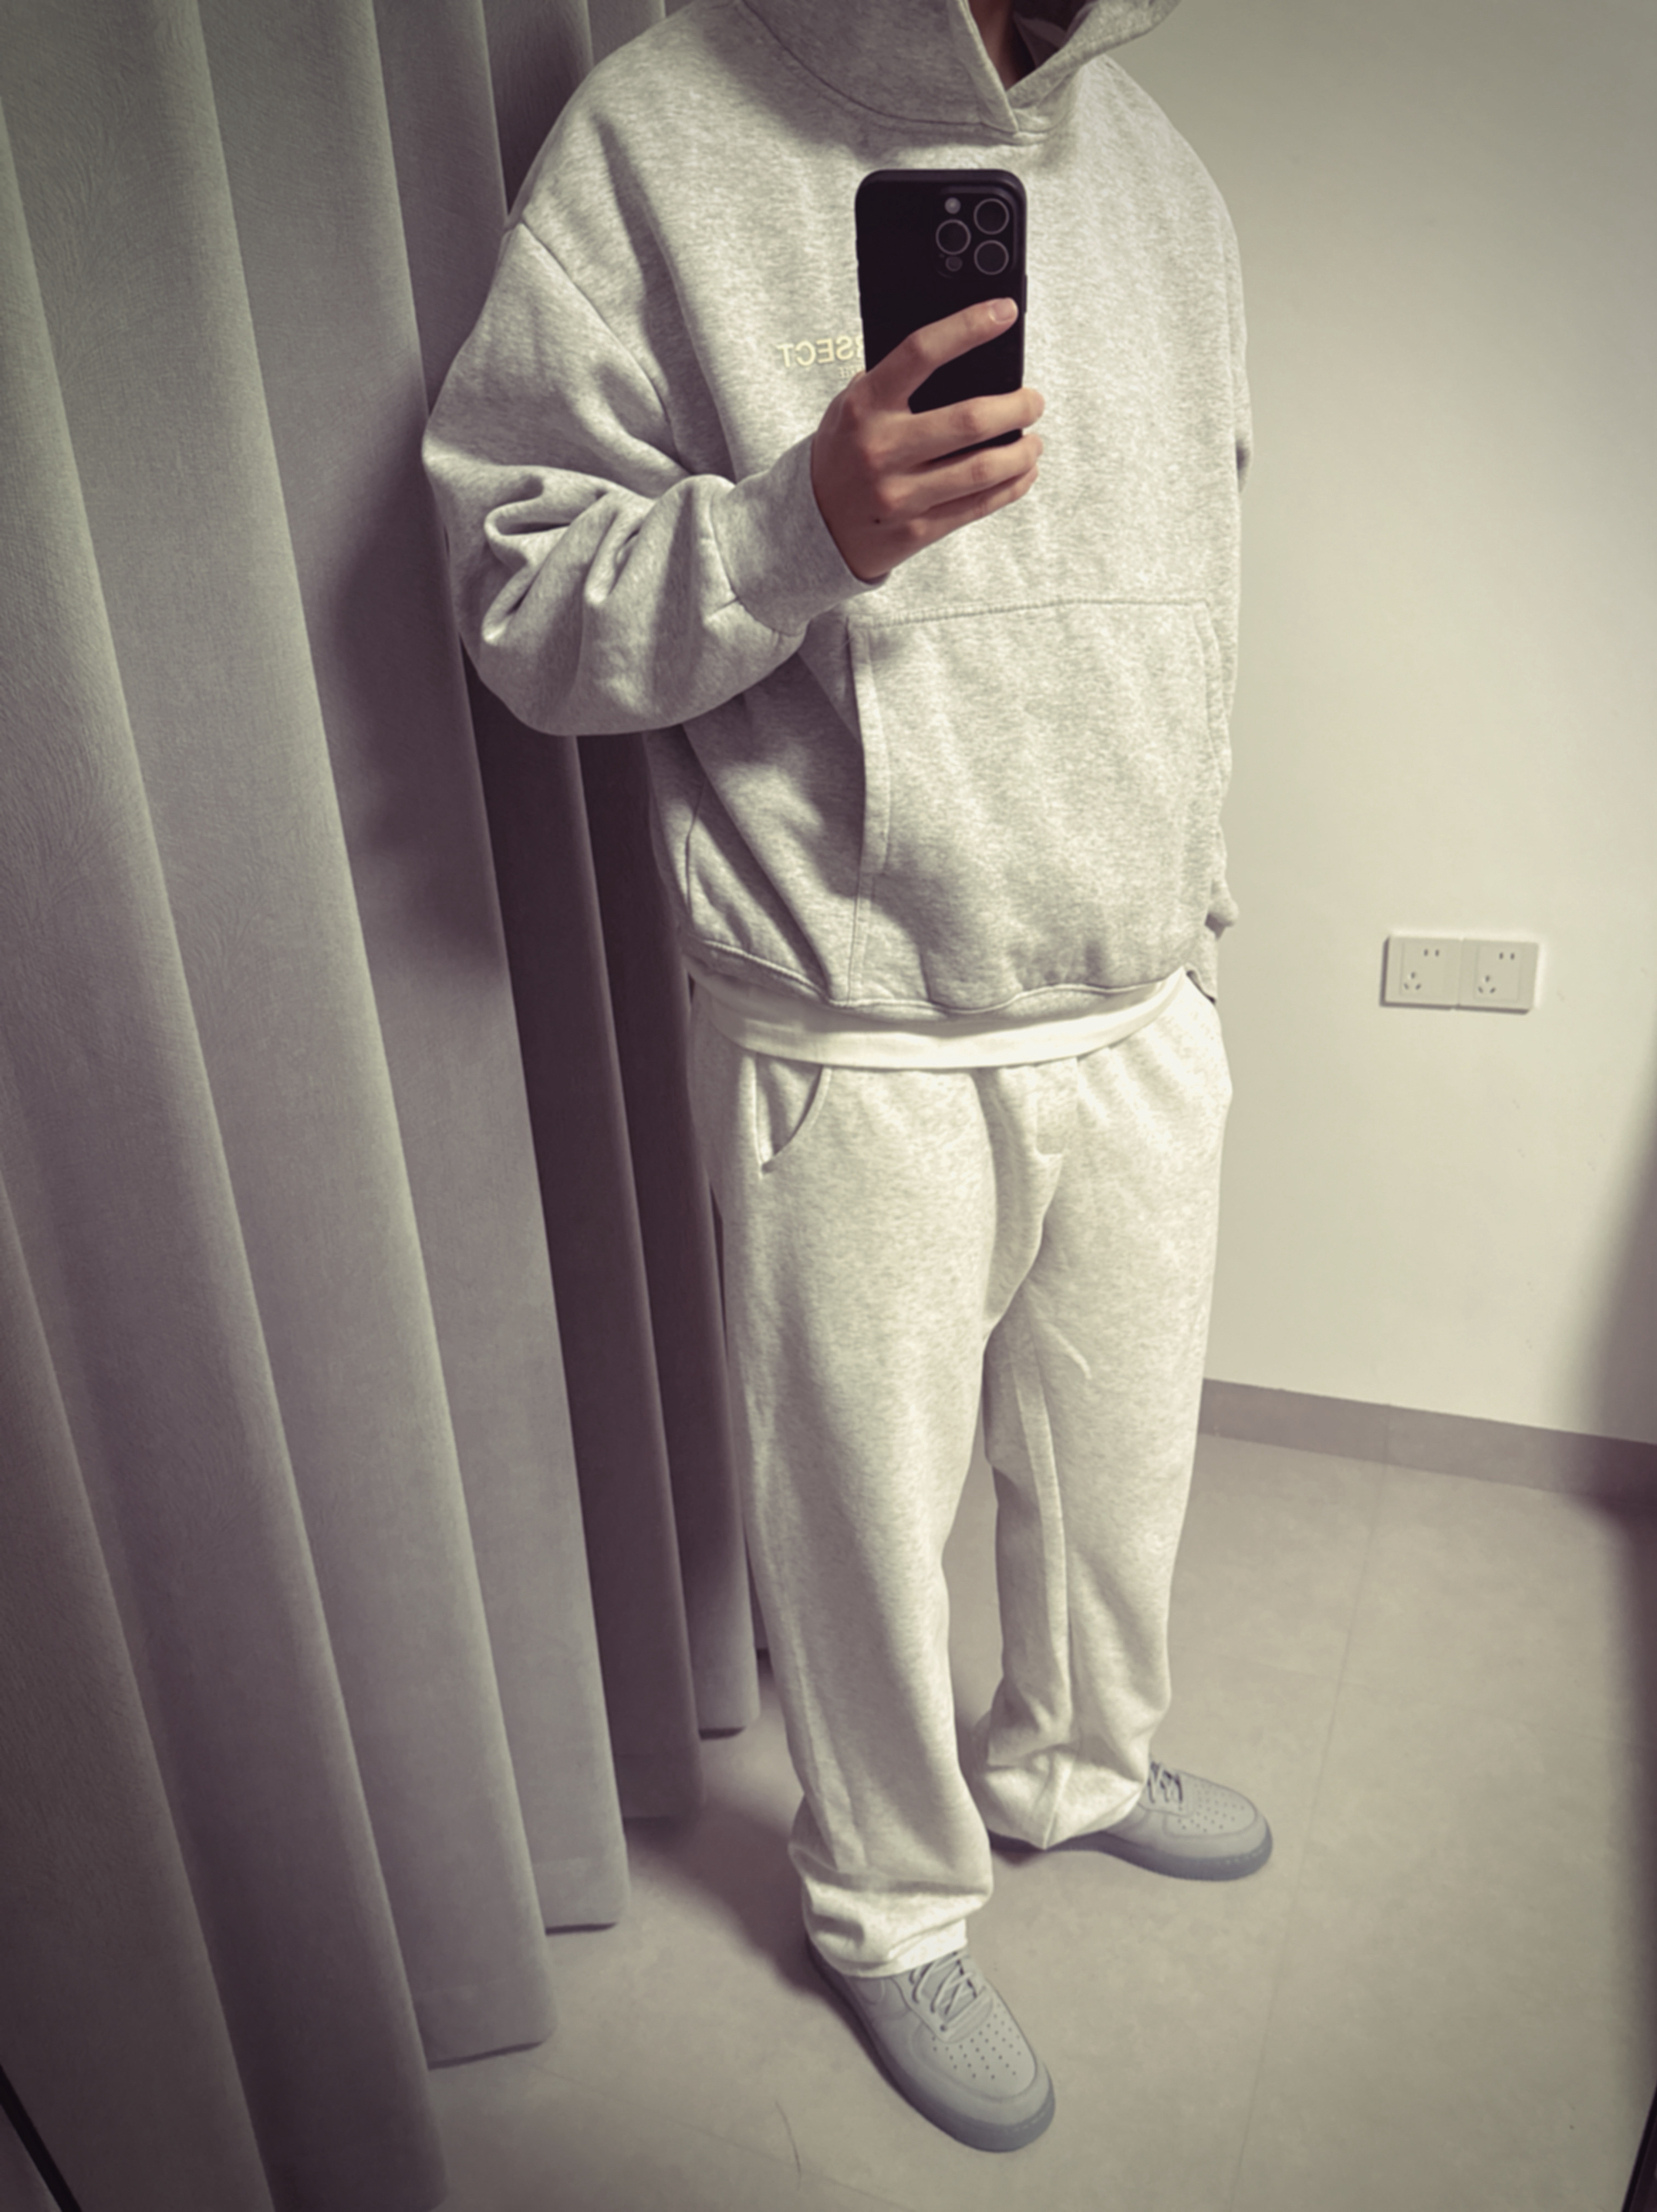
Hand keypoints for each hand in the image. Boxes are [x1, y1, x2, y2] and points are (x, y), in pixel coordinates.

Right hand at [810, 300, 1043, 582]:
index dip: (968, 327)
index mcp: (865, 406)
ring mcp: (899, 495)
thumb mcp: (851, 407)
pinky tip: (1022, 472)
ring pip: (982, 469)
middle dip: (1017, 407)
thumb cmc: (844, 453)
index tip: (1004, 312)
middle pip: (969, 420)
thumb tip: (961, 350)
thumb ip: (893, 381)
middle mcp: (881, 449)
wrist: (811, 526)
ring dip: (1022, 452)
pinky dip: (1012, 486)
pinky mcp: (916, 530)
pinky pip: (978, 506)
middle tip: (1033, 401)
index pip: (921, 353)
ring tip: (1032, 440)